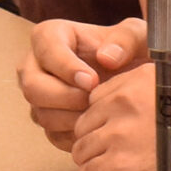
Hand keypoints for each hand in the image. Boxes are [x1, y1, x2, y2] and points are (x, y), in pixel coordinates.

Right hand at [18, 18, 147, 146]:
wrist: (131, 79)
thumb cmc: (128, 52)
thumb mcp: (137, 36)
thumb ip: (126, 39)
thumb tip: (106, 58)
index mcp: (51, 36)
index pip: (46, 50)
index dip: (67, 67)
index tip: (92, 80)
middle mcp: (35, 65)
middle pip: (33, 87)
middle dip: (65, 98)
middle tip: (94, 100)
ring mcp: (38, 94)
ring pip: (40, 113)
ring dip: (72, 118)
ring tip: (99, 111)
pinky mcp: (47, 119)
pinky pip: (52, 134)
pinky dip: (75, 134)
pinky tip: (96, 125)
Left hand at [69, 69, 170, 170]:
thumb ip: (148, 99)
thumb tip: (125, 117)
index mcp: (138, 79)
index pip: (96, 101)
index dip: (104, 127)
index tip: (119, 144)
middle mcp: (123, 99)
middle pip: (84, 127)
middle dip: (98, 150)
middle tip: (119, 169)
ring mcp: (118, 132)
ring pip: (82, 153)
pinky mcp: (118, 165)